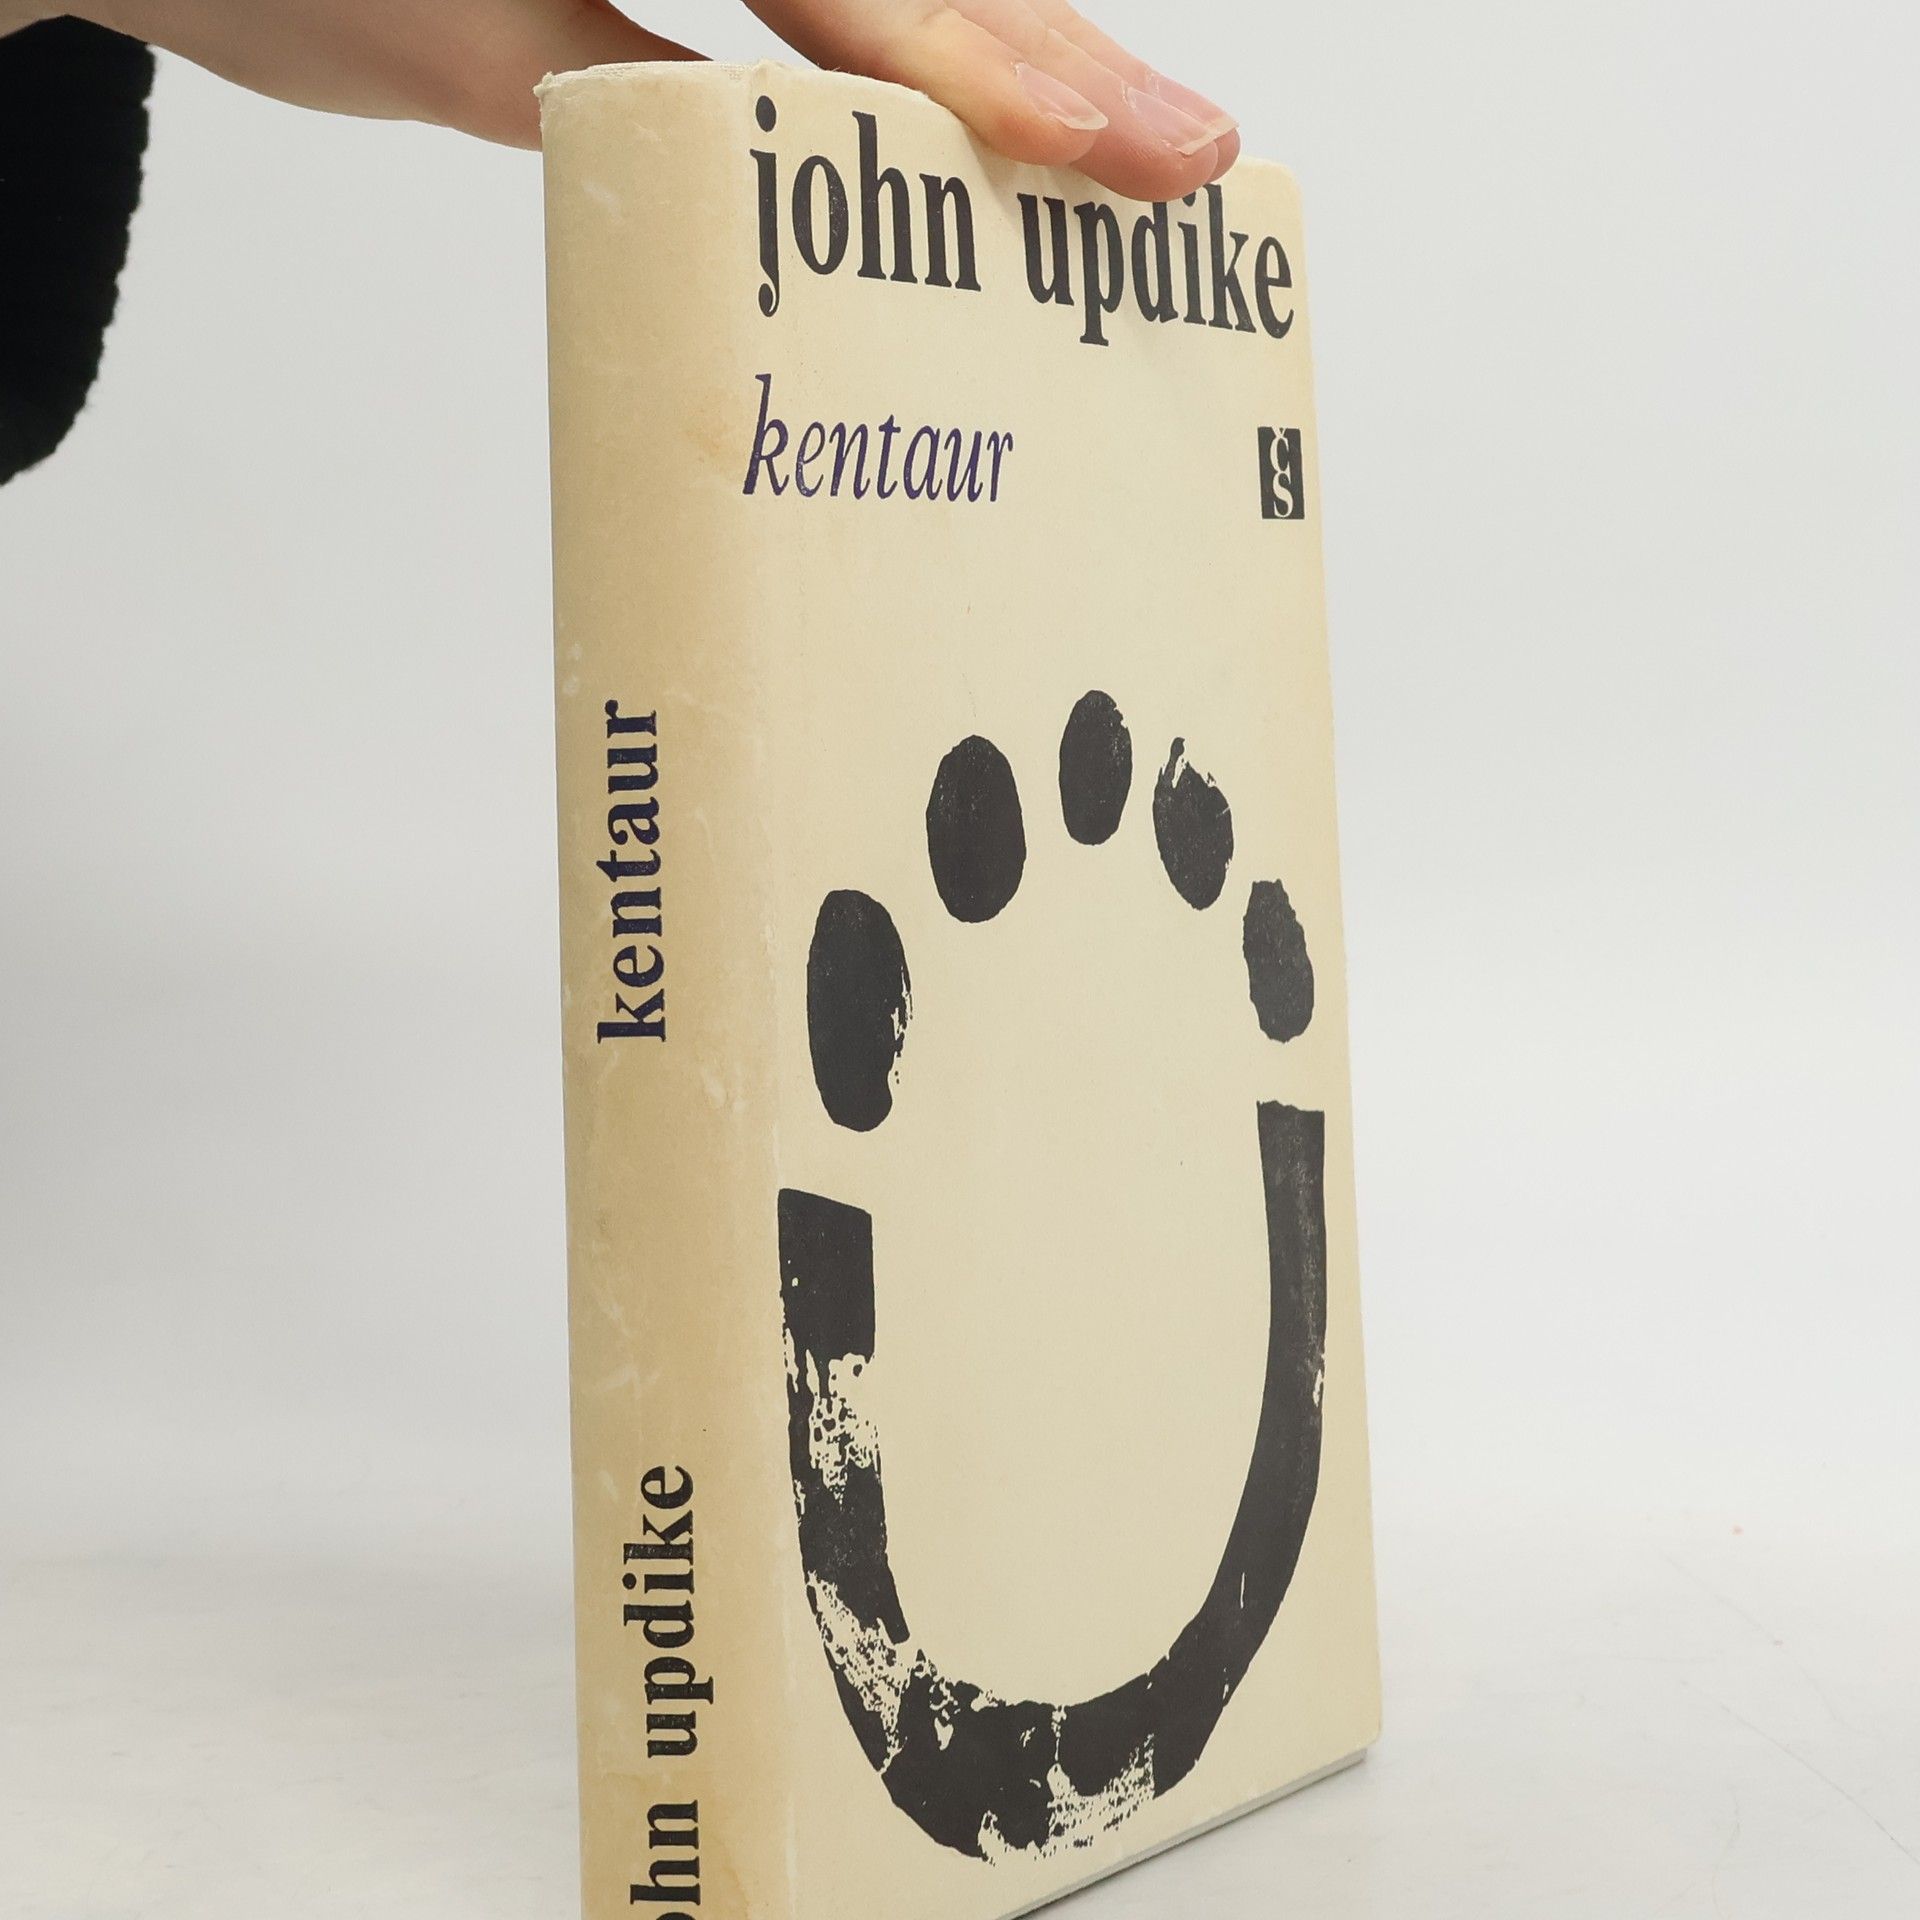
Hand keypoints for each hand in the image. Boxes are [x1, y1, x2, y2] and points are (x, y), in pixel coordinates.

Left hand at [34, 0, 1238, 200]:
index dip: (1000, 69)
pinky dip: (903, 53)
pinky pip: (811, 9)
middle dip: (1051, 54)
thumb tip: (790, 153)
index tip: (1121, 150)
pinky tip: (984, 111)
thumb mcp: (455, 47)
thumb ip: (634, 84)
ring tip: (1119, 141)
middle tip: (1180, 155)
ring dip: (1006, 51)